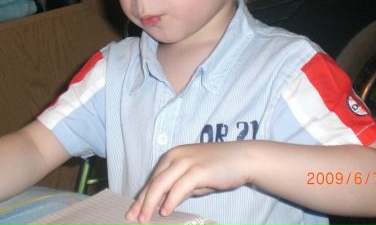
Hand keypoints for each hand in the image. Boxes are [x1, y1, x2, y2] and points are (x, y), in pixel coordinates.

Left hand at [126, 142, 251, 222]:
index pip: (153, 179)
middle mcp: (176, 156)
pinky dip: (170, 200)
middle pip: (154, 182)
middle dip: (142, 202)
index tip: (133, 212)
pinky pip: (179, 187)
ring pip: (161, 184)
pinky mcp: (198, 170)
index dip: (142, 197)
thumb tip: (163, 203)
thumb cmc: (219, 169)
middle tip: (133, 219)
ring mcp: (187, 162)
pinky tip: (165, 211)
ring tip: (145, 219)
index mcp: (173, 156)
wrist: (243, 158)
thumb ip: (179, 188)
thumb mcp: (194, 178)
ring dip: (151, 203)